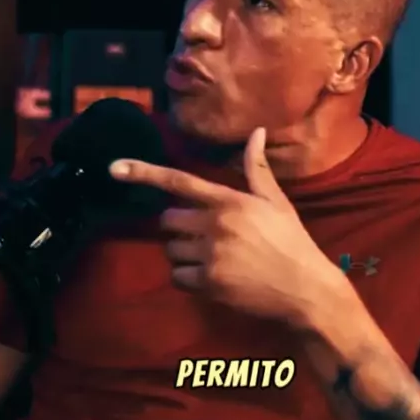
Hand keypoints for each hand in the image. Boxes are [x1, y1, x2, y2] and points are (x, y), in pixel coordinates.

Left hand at [109, 128, 342, 327]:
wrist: (305, 288)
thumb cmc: (291, 241)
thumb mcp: (276, 201)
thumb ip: (257, 168)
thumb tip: (255, 132)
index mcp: (229, 201)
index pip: (179, 181)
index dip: (144, 173)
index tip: (114, 168)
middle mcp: (215, 224)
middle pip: (168, 221)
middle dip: (178, 227)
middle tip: (201, 235)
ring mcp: (210, 255)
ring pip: (171, 250)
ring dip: (183, 254)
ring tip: (211, 258)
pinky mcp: (208, 283)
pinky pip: (177, 277)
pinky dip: (188, 278)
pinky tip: (211, 277)